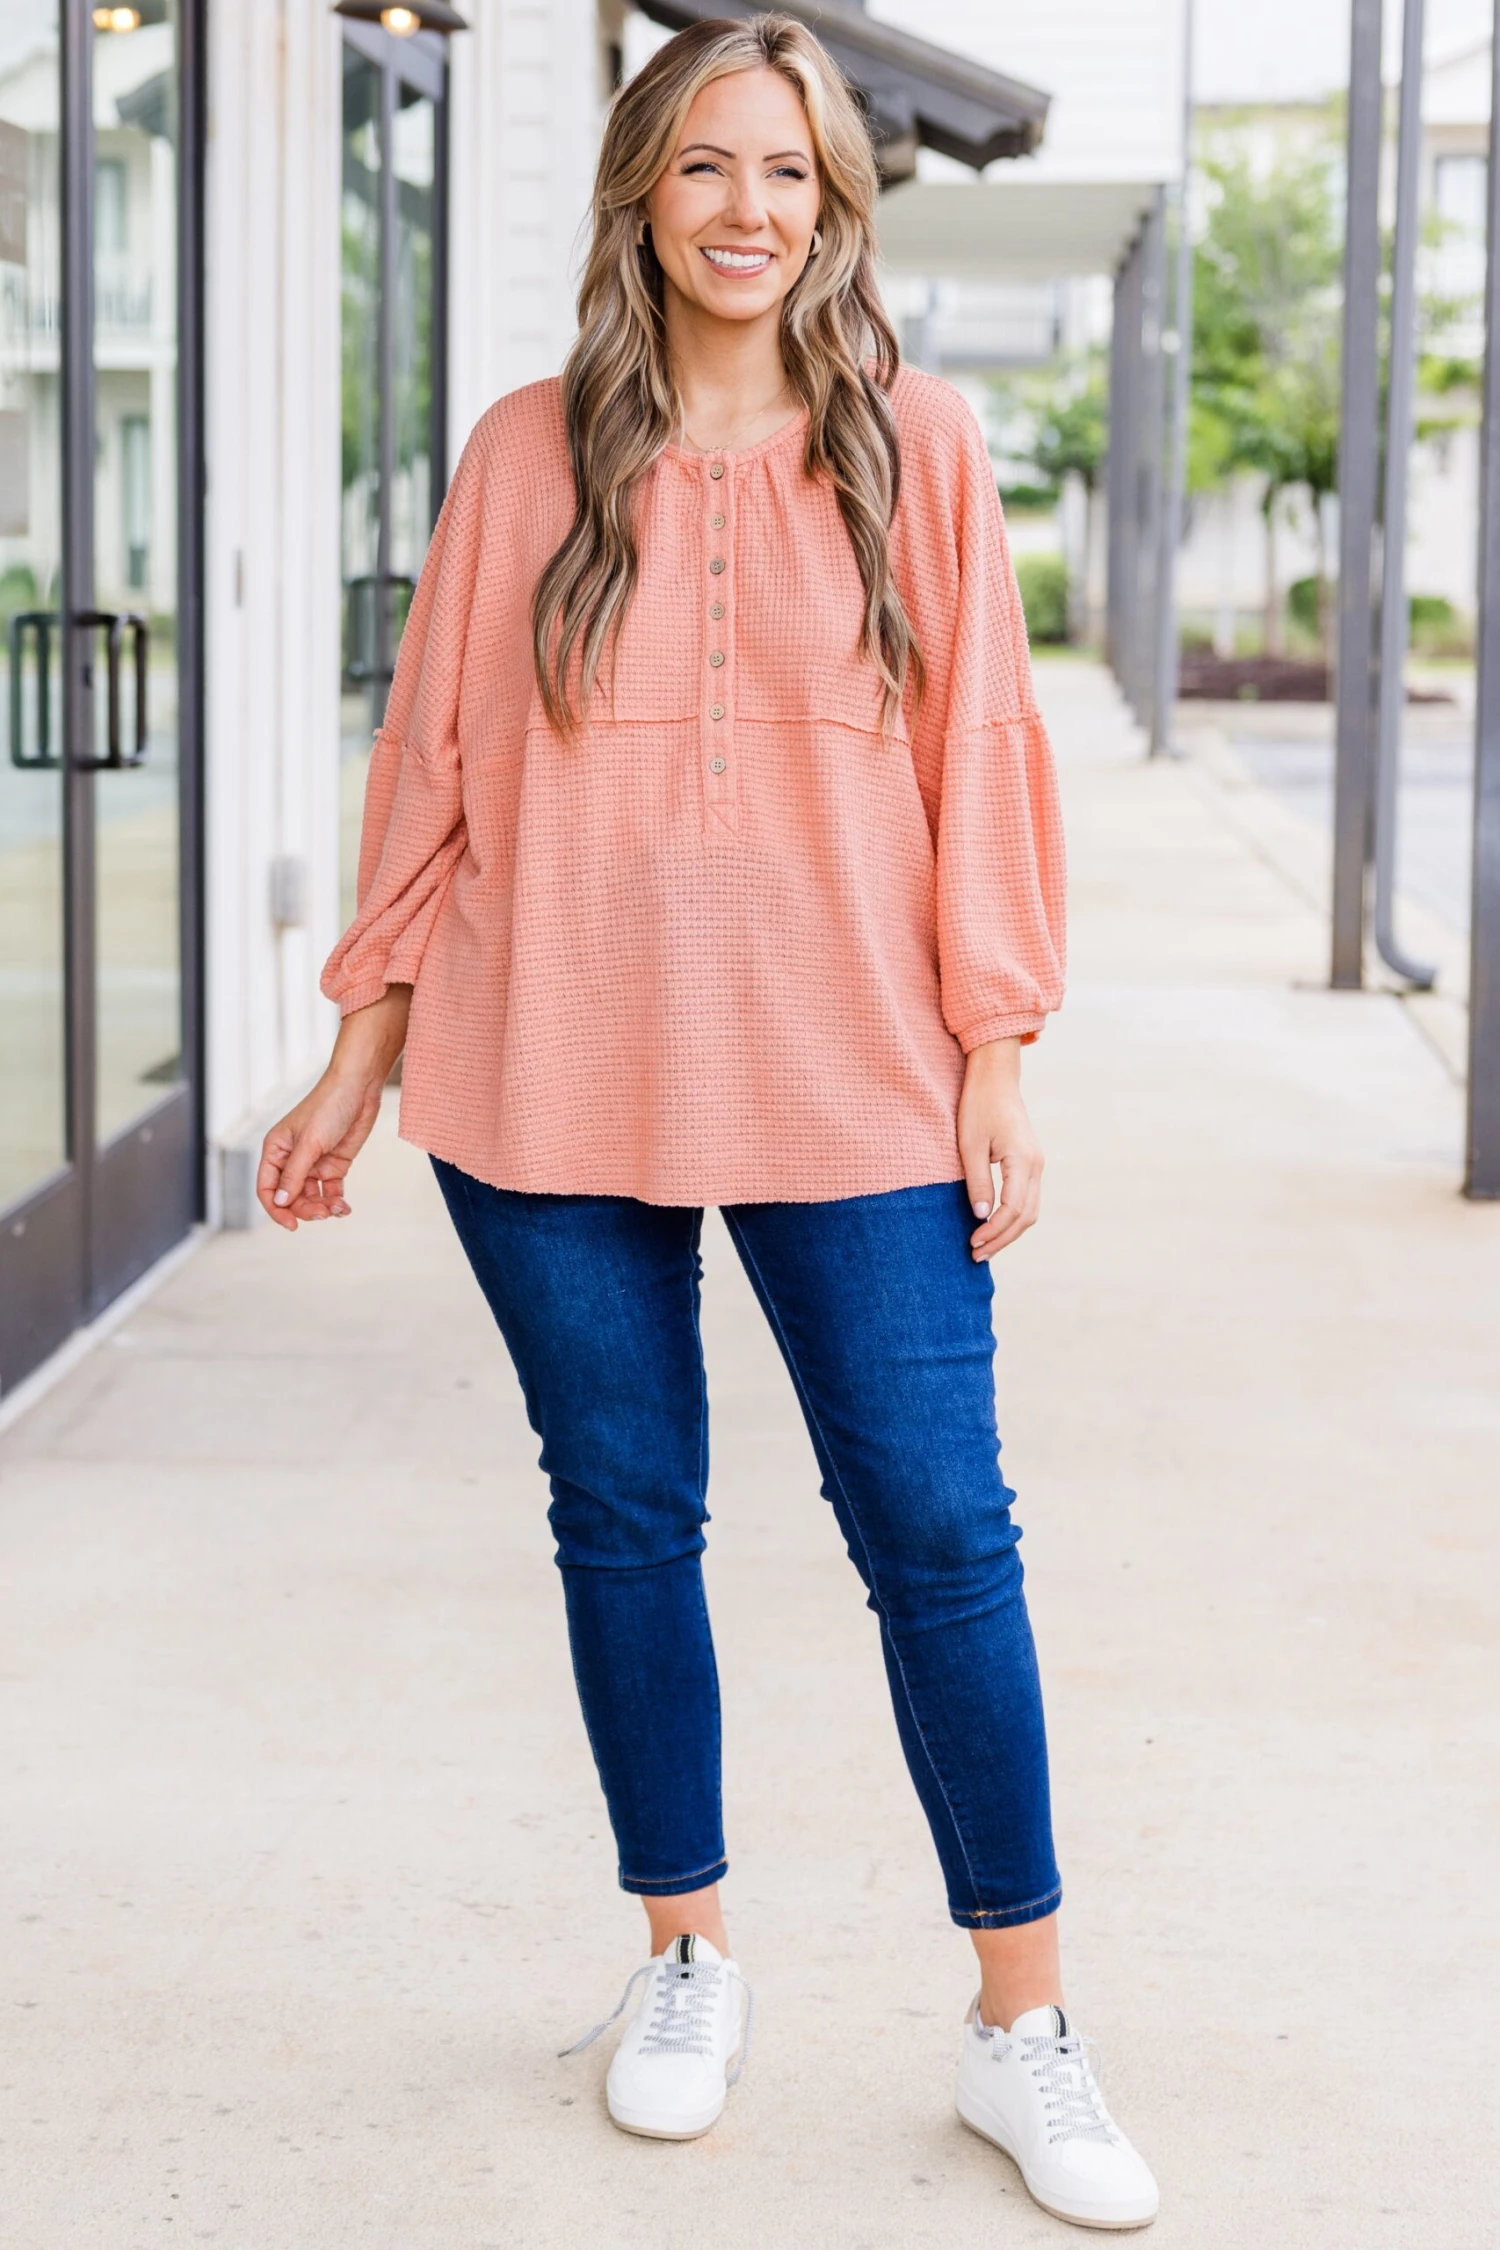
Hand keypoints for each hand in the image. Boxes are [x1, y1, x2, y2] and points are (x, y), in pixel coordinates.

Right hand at [256, 986, 410, 1231]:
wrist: (359, 1087)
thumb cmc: (328, 1107)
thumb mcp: (309, 1143)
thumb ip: (294, 1174)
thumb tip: (280, 1202)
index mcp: (276, 1150)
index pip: (268, 1188)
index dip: (276, 1209)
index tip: (292, 1225)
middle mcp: (292, 1159)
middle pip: (290, 1197)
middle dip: (305, 1209)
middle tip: (323, 1213)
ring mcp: (313, 1163)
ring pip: (310, 1196)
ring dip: (322, 1207)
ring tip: (337, 1209)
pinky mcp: (334, 1164)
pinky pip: (330, 1191)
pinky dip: (335, 1202)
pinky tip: (343, 1207)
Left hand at [957, 1037, 1044, 1261]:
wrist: (995, 1077)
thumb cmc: (978, 1105)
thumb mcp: (969, 1144)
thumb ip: (976, 1181)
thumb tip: (980, 1216)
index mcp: (1023, 1160)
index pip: (1012, 1209)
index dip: (993, 1231)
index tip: (972, 1243)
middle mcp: (1036, 1165)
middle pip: (1026, 1216)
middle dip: (1002, 1238)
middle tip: (976, 1255)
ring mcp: (1036, 1164)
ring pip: (1030, 1210)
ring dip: (1009, 1231)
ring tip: (983, 1246)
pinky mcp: (1030, 1162)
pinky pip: (1027, 1199)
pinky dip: (1012, 1217)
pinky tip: (992, 1225)